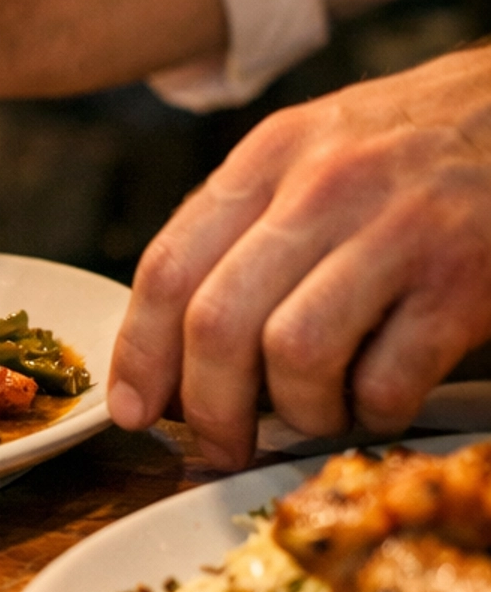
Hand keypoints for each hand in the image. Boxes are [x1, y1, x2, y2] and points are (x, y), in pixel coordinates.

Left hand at [109, 46, 490, 467]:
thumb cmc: (414, 146)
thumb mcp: (315, 151)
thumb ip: (246, 224)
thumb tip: (173, 339)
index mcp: (272, 155)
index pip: (170, 266)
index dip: (140, 354)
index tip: (134, 410)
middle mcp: (324, 187)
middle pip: (219, 322)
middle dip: (208, 407)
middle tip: (222, 445)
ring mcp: (396, 233)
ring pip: (294, 355)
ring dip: (297, 412)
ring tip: (316, 415)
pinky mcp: (462, 283)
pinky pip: (386, 380)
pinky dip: (371, 413)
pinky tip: (379, 400)